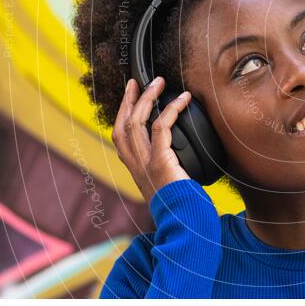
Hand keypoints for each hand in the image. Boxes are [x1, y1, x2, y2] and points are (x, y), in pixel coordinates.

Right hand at [111, 76, 191, 204]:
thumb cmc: (182, 206)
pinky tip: (183, 99)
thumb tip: (179, 156)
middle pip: (124, 124)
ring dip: (148, 98)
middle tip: (139, 81)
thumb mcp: (167, 185)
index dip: (122, 113)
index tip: (130, 94)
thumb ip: (166, 169)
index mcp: (134, 170)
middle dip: (130, 99)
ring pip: (137, 121)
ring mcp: (145, 163)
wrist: (184, 224)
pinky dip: (172, 109)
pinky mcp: (160, 162)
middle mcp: (135, 166)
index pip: (120, 136)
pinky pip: (162, 127)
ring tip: (159, 82)